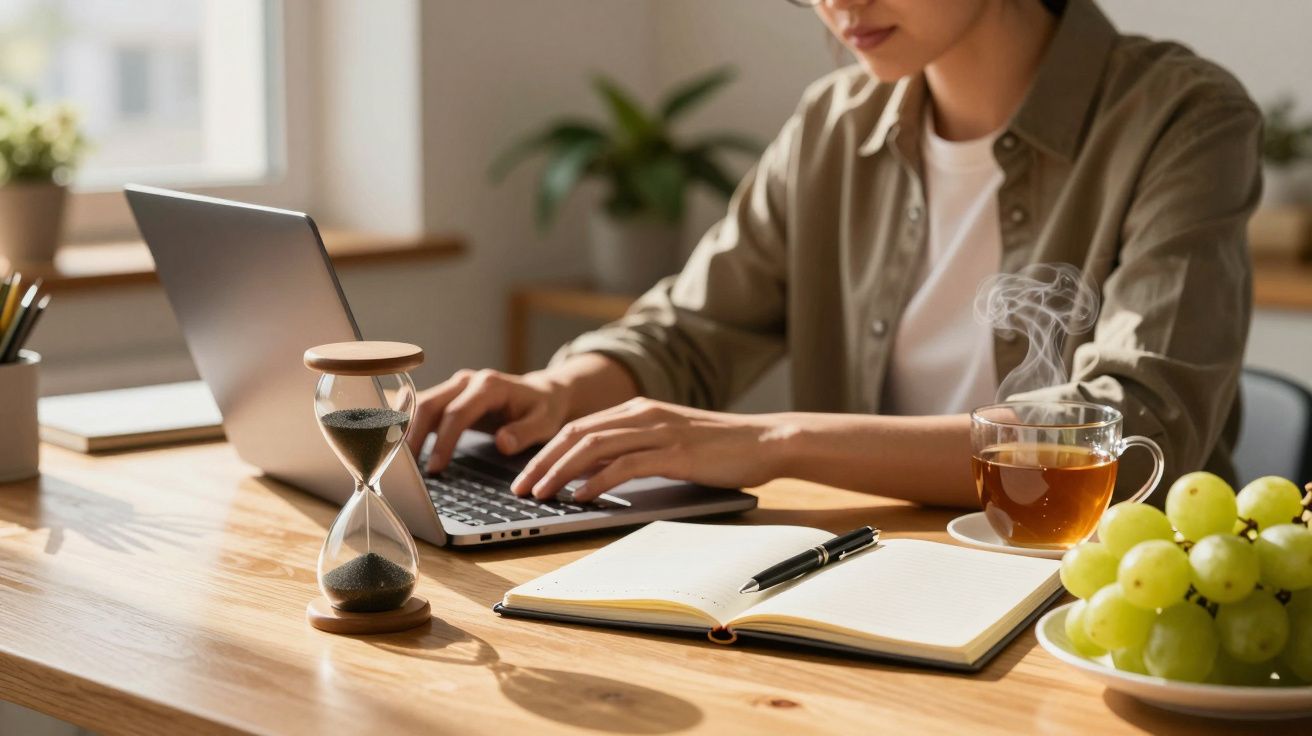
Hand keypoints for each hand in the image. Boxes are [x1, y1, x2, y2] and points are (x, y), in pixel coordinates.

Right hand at [408, 369, 570, 472]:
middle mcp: (468, 381)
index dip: (444, 440)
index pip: (457, 412)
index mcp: (489, 386)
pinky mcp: (450, 396)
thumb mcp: (546, 422)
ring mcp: (456, 387)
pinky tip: (402, 448)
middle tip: (406, 468)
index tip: (435, 467)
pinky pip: (424, 409)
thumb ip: (526, 432)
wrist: (543, 394)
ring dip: (407, 431)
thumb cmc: (544, 409)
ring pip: (421, 404)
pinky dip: (410, 426)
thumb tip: (503, 443)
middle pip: (430, 404)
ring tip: (399, 462)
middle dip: (415, 435)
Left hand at [510, 398, 789, 501]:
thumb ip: (632, 451)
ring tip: (540, 494)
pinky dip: (597, 481)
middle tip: (519, 489)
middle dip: (541, 462)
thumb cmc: (719, 447)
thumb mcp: (667, 442)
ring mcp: (658, 431)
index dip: (545, 451)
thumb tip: (592, 475)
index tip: (525, 475)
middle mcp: (642, 414)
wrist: (765, 440)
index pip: (576, 427)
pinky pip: (625, 465)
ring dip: (560, 472)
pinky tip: (580, 496)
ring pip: (593, 447)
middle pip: (575, 434)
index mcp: (636, 409)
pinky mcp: (674, 452)